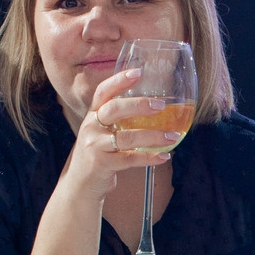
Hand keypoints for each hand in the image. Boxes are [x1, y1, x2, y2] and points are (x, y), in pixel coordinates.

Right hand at [65, 68, 176, 201]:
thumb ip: (120, 120)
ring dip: (152, 136)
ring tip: (173, 136)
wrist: (81, 182)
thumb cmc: (99, 153)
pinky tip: (164, 156)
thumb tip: (156, 107)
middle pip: (113, 110)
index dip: (118, 80)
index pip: (103, 92)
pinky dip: (149, 158)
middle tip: (161, 105)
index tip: (138, 71)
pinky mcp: (101, 164)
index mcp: (92, 115)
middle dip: (138, 105)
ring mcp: (94, 146)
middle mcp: (91, 127)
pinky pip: (130, 159)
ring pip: (125, 137)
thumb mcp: (102, 132)